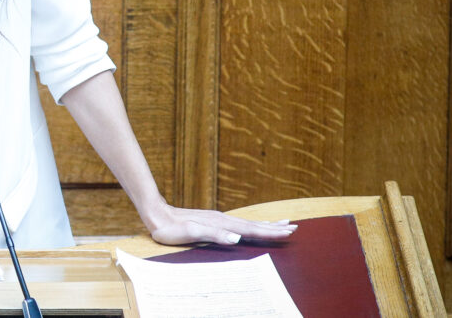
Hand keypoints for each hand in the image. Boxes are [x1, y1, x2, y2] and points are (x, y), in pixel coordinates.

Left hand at [143, 203, 296, 245]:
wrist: (157, 214)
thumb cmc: (171, 228)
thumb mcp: (190, 233)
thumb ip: (213, 235)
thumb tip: (236, 238)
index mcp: (220, 224)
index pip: (250, 229)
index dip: (269, 231)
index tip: (287, 231)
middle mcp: (222, 219)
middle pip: (253, 223)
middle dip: (273, 227)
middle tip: (294, 227)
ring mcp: (218, 219)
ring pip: (248, 222)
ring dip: (265, 224)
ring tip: (282, 223)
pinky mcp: (213, 220)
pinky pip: (239, 222)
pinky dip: (251, 224)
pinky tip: (253, 225)